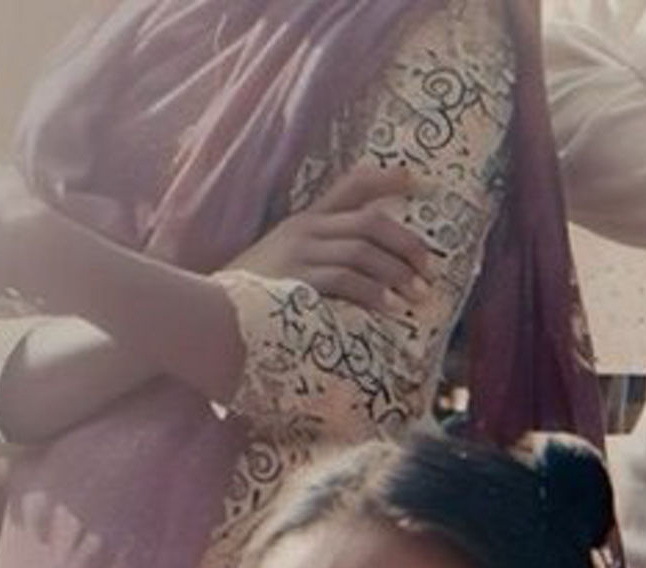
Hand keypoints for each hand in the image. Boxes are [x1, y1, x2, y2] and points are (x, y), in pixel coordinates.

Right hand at [226, 165, 431, 309]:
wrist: (215, 310)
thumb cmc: (257, 295)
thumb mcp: (290, 265)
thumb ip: (326, 261)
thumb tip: (374, 276)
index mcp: (306, 220)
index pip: (351, 186)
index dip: (387, 179)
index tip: (421, 181)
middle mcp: (305, 229)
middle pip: (369, 221)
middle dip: (407, 243)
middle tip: (430, 269)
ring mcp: (300, 253)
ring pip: (362, 249)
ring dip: (396, 271)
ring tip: (418, 294)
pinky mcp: (297, 280)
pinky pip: (345, 280)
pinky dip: (373, 293)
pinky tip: (391, 308)